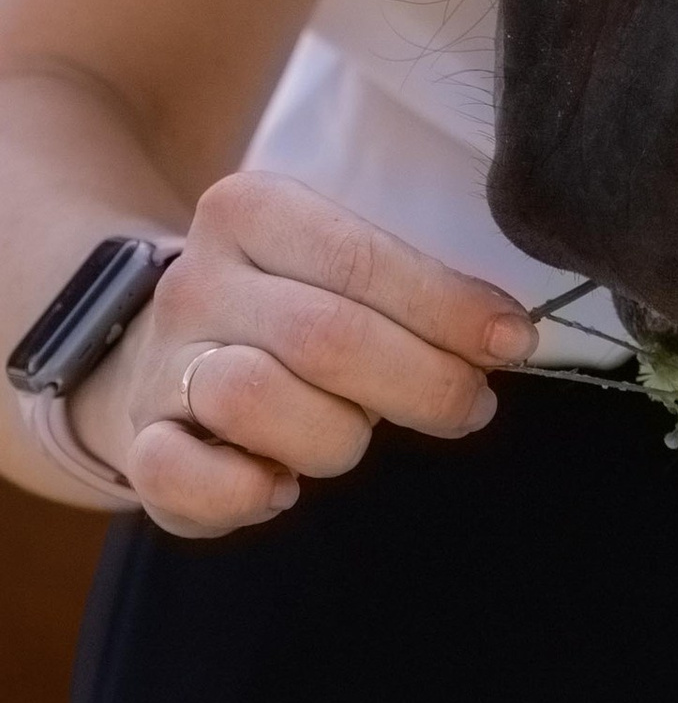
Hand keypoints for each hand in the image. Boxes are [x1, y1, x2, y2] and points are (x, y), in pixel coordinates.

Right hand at [67, 171, 535, 537]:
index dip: (448, 310)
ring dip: (333, 435)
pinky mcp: (138, 442)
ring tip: (355, 435)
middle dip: (420, 382)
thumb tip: (507, 336)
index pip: (362, 260)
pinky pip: (177, 477)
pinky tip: (278, 486)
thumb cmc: (297, 304)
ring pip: (253, 400)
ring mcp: (162, 362)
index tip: (513, 343)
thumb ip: (418, 291)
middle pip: (323, 337)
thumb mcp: (348, 269)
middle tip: (469, 407)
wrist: (174, 345)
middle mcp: (198, 278)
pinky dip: (239, 492)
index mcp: (253, 210)